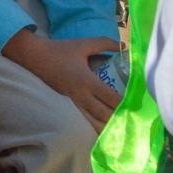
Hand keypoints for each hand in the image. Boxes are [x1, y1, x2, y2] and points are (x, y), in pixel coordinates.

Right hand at [1, 31, 120, 131]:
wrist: (34, 56)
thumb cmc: (60, 50)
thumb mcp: (83, 44)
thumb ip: (104, 44)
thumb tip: (123, 46)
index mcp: (87, 80)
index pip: (111, 97)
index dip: (125, 103)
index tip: (137, 105)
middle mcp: (81, 95)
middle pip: (104, 114)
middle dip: (119, 118)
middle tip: (132, 118)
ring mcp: (72, 102)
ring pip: (93, 121)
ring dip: (107, 125)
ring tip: (120, 128)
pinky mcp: (66, 104)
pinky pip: (83, 119)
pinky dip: (93, 125)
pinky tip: (101, 128)